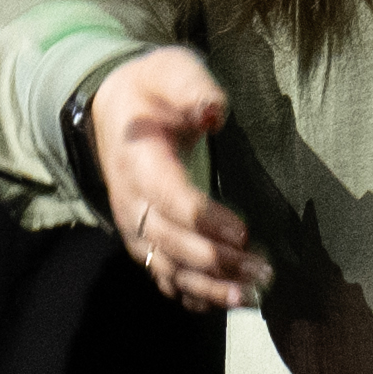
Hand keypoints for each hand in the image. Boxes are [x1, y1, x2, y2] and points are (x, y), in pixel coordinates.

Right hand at [83, 46, 266, 311]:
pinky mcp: (145, 239)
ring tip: (250, 296)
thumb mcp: (170, 70)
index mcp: (138, 161)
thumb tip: (214, 113)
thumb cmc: (151, 90)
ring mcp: (134, 226)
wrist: (111, 110)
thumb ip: (192, 87)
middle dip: (215, 261)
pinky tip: (225, 303)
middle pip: (169, 242)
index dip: (204, 219)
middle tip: (262, 270)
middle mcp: (130, 201)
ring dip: (208, 286)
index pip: (169, 198)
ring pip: (166, 267)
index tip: (244, 231)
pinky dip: (192, 295)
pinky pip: (164, 276)